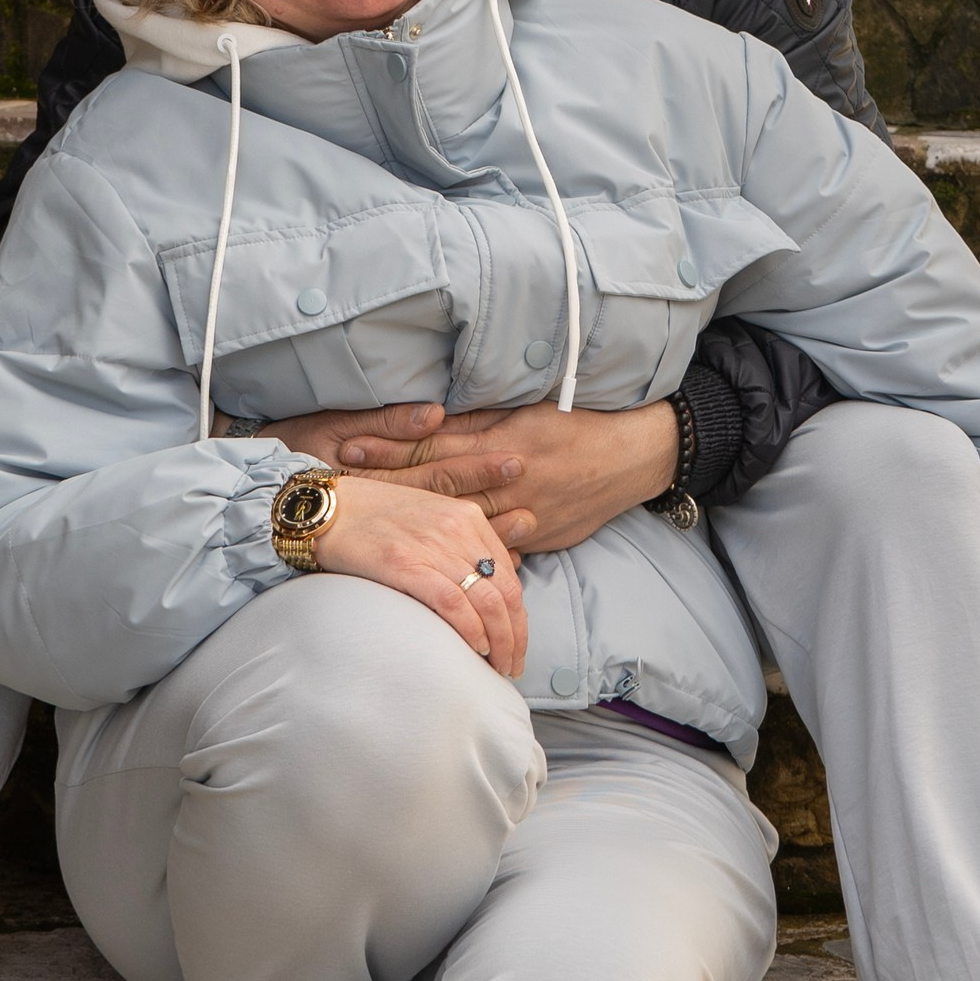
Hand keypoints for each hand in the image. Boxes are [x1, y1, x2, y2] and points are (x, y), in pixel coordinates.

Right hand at [308, 474, 527, 678]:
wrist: (327, 509)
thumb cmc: (374, 520)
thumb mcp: (429, 522)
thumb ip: (458, 549)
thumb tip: (482, 593)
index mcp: (468, 518)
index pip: (509, 577)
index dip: (518, 617)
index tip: (515, 643)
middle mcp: (458, 530)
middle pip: (505, 593)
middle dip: (514, 636)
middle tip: (511, 665)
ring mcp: (432, 547)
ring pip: (486, 602)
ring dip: (499, 642)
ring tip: (497, 665)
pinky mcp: (405, 565)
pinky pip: (453, 603)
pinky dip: (470, 629)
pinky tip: (475, 647)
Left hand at [337, 400, 680, 554]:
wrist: (634, 456)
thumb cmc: (579, 423)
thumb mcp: (528, 410)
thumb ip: (479, 422)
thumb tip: (430, 421)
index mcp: (501, 444)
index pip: (434, 446)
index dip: (391, 447)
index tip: (350, 446)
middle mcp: (507, 482)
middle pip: (438, 488)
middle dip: (390, 489)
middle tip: (345, 487)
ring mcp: (523, 515)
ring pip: (462, 526)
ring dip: (421, 532)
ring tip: (378, 533)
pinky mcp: (539, 539)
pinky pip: (496, 553)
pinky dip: (467, 559)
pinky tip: (434, 569)